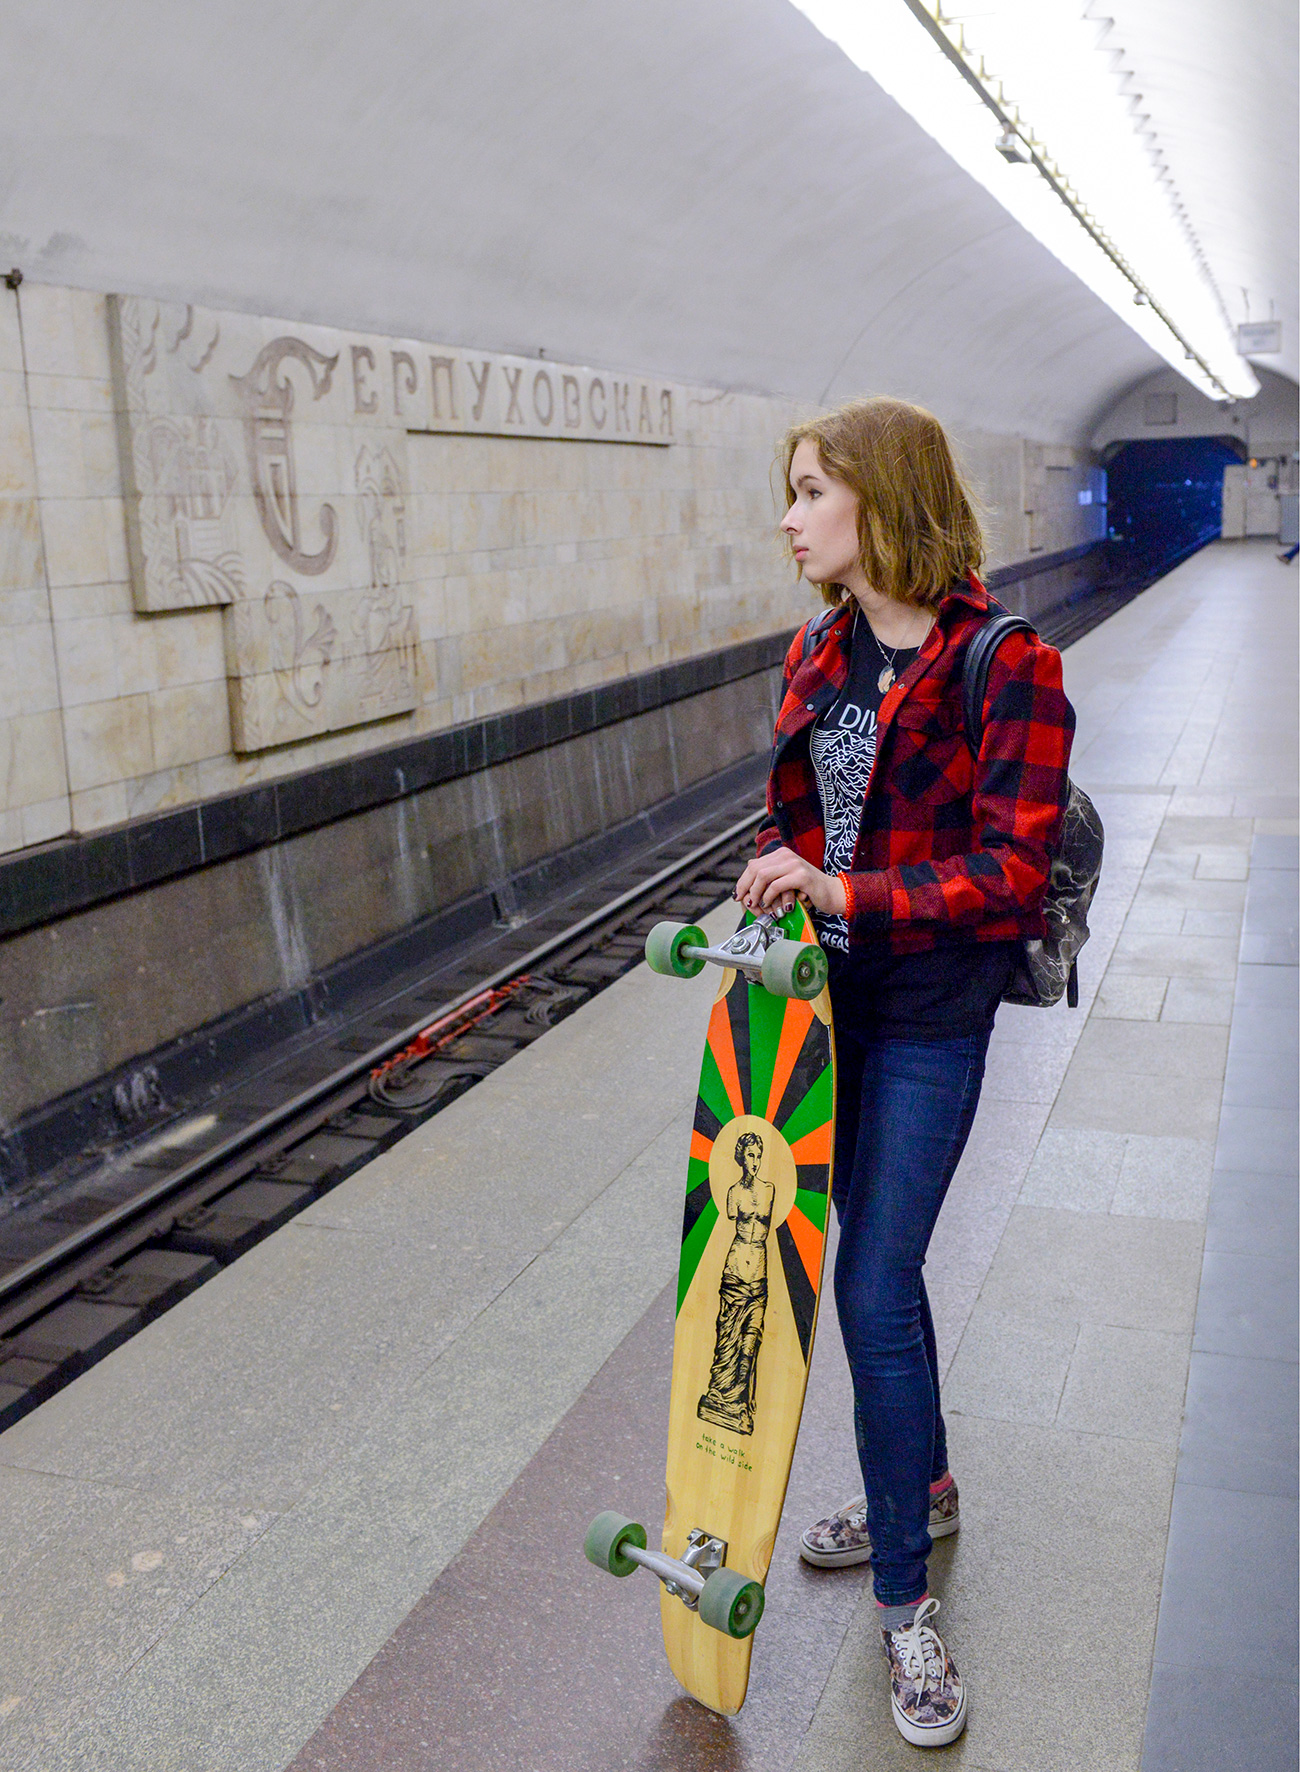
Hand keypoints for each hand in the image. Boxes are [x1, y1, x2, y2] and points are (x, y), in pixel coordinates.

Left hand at [733, 847, 847, 916]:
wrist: (834, 893)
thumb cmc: (809, 889)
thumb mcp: (787, 878)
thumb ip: (771, 873)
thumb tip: (749, 870)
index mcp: (781, 854)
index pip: (753, 865)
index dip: (743, 881)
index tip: (738, 895)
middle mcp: (786, 856)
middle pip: (755, 869)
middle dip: (745, 887)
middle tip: (744, 902)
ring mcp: (794, 864)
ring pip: (763, 876)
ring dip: (756, 893)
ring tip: (756, 905)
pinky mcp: (801, 876)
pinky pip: (776, 886)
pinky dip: (768, 897)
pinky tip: (769, 905)